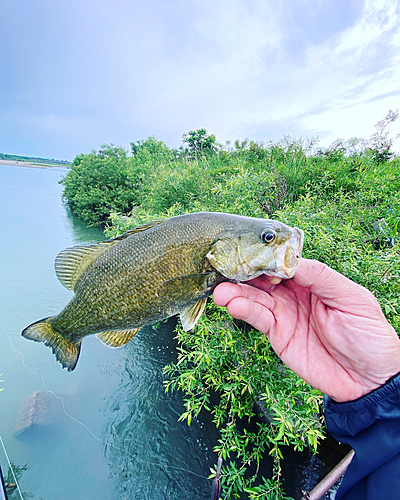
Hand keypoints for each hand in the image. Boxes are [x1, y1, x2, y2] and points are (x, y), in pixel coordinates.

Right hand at [213, 259, 399, 401]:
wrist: (369, 380)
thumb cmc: (370, 335)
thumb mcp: (352, 299)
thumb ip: (322, 277)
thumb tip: (292, 260)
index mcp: (314, 280)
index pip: (285, 262)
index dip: (268, 257)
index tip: (252, 252)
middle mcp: (295, 294)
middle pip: (265, 278)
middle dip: (245, 273)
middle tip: (226, 269)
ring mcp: (284, 314)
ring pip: (256, 298)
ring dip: (237, 292)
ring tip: (222, 291)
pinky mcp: (277, 334)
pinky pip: (257, 319)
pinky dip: (244, 311)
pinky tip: (232, 305)